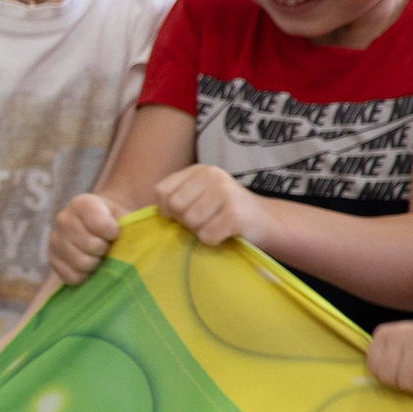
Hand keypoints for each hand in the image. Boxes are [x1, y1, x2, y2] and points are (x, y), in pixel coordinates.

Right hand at [49, 192, 124, 285]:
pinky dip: (84, 275)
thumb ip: (130, 222)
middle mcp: (63, 219)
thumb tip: (137, 236)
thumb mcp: (124, 215)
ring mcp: (55, 240)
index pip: (101, 224)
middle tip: (107, 246)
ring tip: (98, 255)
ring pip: (81, 262)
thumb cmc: (116, 222)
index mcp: (82, 203)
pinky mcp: (53, 259)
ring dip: (95, 263)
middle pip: (91, 245)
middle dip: (105, 249)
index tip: (115, 232)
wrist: (99, 227)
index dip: (113, 233)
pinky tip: (89, 267)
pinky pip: (71, 276)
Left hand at [156, 164, 272, 248]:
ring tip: (216, 225)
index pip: (162, 191)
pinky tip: (225, 233)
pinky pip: (207, 235)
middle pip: (175, 207)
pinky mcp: (236, 214)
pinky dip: (213, 240)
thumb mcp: (199, 197)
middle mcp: (213, 176)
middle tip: (203, 221)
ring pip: (191, 221)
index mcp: (199, 170)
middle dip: (184, 221)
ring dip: (200, 231)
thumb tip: (146, 214)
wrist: (265, 222)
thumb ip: (176, 199)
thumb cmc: (224, 213)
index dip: (166, 209)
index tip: (180, 216)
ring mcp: (226, 193)